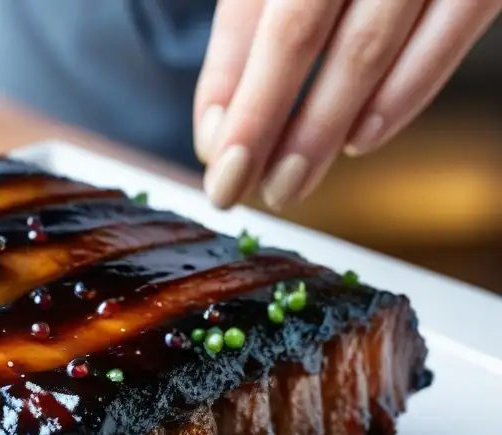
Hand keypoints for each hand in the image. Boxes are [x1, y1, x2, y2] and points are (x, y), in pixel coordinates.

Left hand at [193, 0, 501, 209]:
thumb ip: (249, 32)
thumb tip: (219, 134)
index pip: (244, 14)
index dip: (224, 91)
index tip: (214, 155)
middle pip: (295, 34)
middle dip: (260, 121)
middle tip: (232, 187)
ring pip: (364, 47)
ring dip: (319, 129)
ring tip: (288, 184)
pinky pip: (450, 32)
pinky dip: (404, 94)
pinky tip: (360, 139)